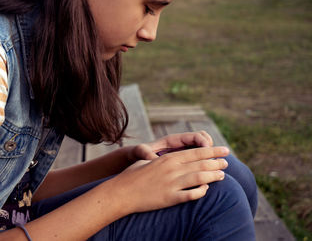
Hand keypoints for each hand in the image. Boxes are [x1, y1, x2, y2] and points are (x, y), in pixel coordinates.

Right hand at [110, 146, 228, 213]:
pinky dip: (201, 192)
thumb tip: (174, 161)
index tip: (223, 150)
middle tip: (227, 162)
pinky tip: (207, 190)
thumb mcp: (147, 161)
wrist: (121, 192)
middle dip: (217, 162)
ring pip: (200, 178)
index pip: (195, 152)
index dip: (212, 151)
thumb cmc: (132, 175)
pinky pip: (191, 195)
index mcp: (168, 158)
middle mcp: (172, 169)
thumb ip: (162, 160)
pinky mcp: (170, 198)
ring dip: (214, 176)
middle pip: (201, 164)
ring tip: (222, 175)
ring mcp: (172, 184)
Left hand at [127, 131, 212, 162]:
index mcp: (173, 140)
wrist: (136, 158)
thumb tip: (152, 159)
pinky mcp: (184, 162)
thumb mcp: (140, 152)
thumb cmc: (138, 154)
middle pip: (205, 141)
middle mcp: (181, 145)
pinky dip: (205, 164)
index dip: (204, 142)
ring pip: (204, 151)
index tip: (207, 151)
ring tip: (216, 167)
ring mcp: (184, 153)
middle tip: (220, 160)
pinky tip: (208, 174)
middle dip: (213, 150)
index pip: (195, 136)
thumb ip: (145, 153)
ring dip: (211, 157)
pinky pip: (200, 160)